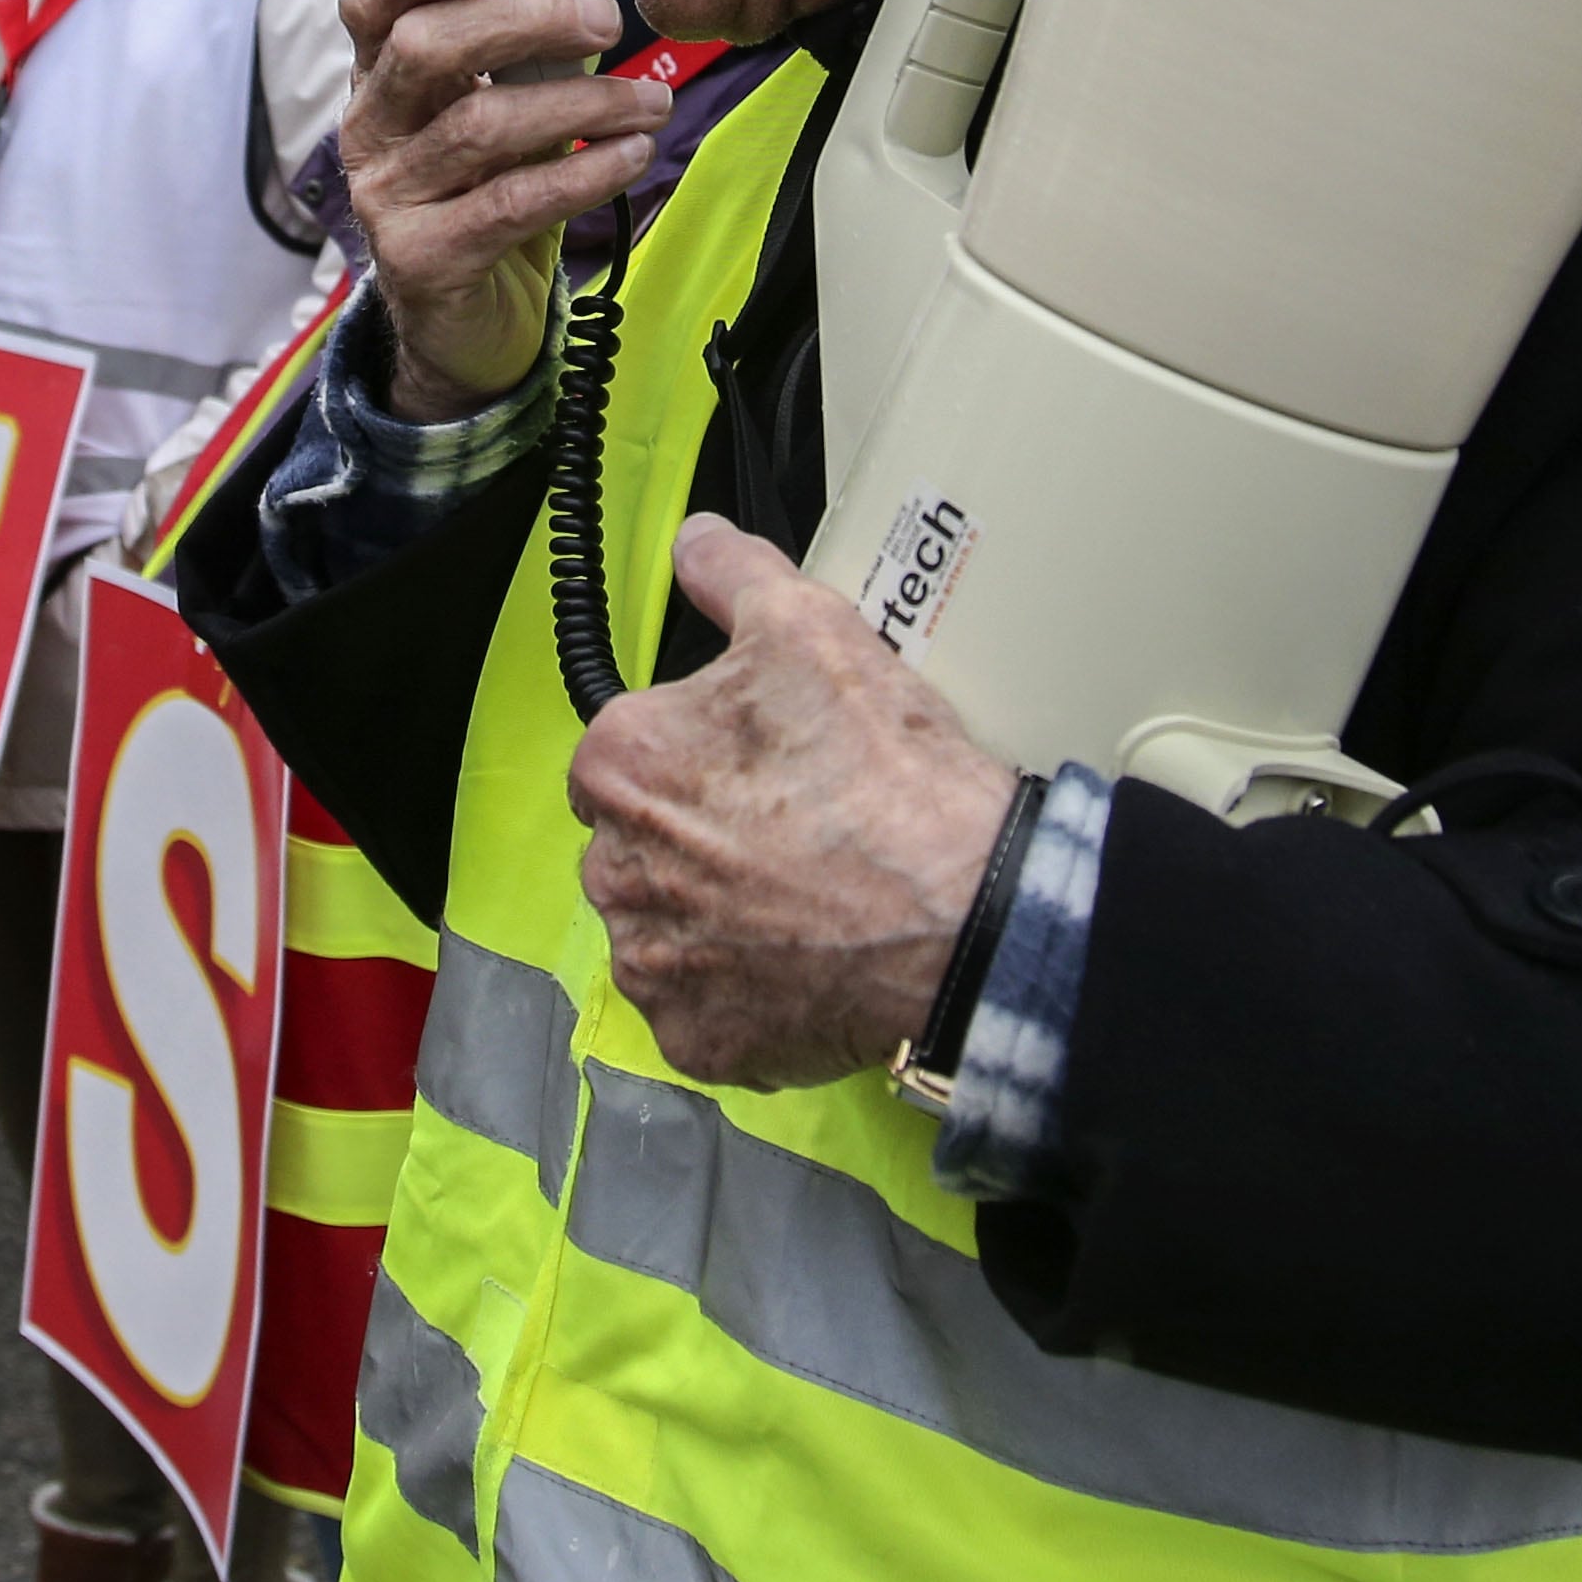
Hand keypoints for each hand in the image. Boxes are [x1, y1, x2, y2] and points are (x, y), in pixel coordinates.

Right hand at [340, 0, 662, 418]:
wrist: (473, 321)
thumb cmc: (493, 189)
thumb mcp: (523, 95)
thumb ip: (550, 15)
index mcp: (382, 72)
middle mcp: (371, 127)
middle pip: (424, 46)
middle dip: (523, 19)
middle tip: (606, 20)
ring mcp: (387, 195)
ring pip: (479, 127)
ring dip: (580, 103)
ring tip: (650, 102)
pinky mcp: (421, 259)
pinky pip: (507, 204)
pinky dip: (580, 174)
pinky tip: (630, 155)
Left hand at [569, 516, 1022, 1090]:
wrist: (962, 913)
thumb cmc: (887, 781)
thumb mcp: (812, 629)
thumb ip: (733, 575)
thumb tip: (696, 543)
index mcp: (625, 763)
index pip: (619, 756)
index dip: (685, 755)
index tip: (742, 766)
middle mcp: (618, 868)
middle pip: (636, 845)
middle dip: (695, 840)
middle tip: (785, 832)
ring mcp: (656, 963)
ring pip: (664, 930)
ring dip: (713, 918)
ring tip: (801, 898)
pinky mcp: (699, 1038)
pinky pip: (702, 1011)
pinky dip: (742, 993)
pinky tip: (801, 959)